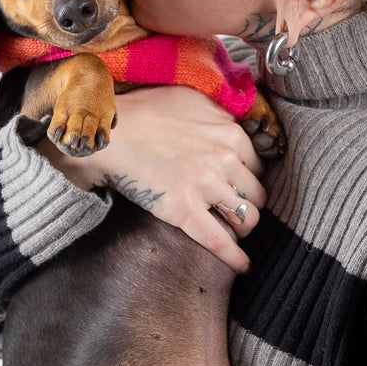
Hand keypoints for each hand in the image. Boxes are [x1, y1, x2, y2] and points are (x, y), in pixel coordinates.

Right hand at [37, 85, 266, 272]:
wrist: (108, 133)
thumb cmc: (142, 112)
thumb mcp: (189, 98)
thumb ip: (216, 113)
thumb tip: (230, 124)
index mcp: (229, 132)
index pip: (258, 164)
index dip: (249, 178)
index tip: (239, 186)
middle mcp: (225, 158)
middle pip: (257, 192)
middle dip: (248, 203)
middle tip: (234, 209)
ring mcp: (206, 185)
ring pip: (247, 217)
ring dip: (243, 227)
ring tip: (234, 232)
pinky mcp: (184, 210)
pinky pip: (220, 241)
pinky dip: (236, 258)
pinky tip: (243, 267)